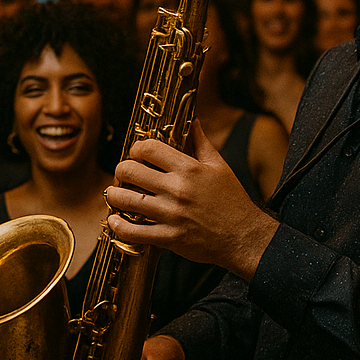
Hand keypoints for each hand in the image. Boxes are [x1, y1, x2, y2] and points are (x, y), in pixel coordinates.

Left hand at [106, 121, 277, 278]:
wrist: (245, 238)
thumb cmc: (233, 201)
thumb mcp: (220, 167)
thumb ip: (201, 143)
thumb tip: (193, 120)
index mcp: (189, 168)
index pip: (148, 148)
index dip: (136, 149)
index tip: (137, 155)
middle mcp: (177, 189)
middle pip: (129, 170)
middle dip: (121, 171)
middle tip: (124, 176)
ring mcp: (171, 215)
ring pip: (125, 200)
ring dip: (114, 196)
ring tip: (116, 196)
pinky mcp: (168, 238)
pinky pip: (132, 232)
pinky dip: (118, 226)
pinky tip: (115, 221)